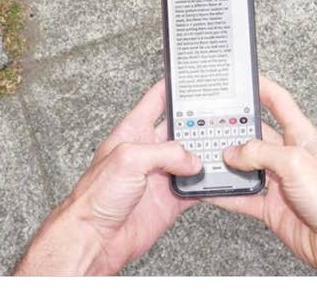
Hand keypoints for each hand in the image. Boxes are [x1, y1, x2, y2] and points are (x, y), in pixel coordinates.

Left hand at [13, 79, 201, 275]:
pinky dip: (208, 183)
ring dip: (205, 154)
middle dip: (198, 122)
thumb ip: (164, 153)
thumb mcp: (128, 159)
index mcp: (133, 131)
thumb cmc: (95, 196)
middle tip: (220, 113)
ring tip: (223, 144)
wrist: (93, 240)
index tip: (190, 75)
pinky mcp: (169, 200)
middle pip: (179, 129)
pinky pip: (194, 188)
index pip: (156, 100)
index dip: (172, 86)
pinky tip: (217, 177)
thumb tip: (191, 159)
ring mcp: (160, 176)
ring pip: (191, 158)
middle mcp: (148, 151)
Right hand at [208, 76, 316, 275]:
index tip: (244, 78)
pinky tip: (212, 190)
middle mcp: (291, 157)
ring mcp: (282, 184)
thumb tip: (235, 152)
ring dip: (227, 163)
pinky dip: (227, 195)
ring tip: (205, 155)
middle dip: (235, 129)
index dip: (263, 88)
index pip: (280, 103)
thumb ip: (261, 153)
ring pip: (247, 167)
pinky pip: (244, 198)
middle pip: (257, 135)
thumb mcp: (296, 163)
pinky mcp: (274, 209)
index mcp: (303, 137)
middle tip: (212, 122)